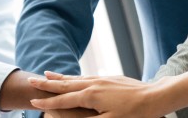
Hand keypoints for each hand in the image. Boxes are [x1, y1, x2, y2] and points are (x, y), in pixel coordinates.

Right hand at [29, 71, 166, 117]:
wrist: (156, 96)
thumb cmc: (135, 113)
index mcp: (91, 96)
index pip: (63, 100)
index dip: (47, 102)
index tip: (32, 102)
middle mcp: (93, 84)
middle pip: (65, 84)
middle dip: (47, 84)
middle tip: (31, 80)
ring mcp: (101, 79)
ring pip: (75, 78)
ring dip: (59, 77)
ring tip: (46, 74)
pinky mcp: (110, 78)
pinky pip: (86, 77)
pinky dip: (74, 77)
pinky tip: (73, 77)